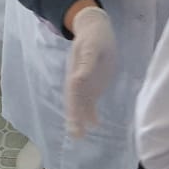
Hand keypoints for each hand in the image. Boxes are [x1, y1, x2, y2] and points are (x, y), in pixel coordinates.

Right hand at [64, 2, 116, 138]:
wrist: (96, 32)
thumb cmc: (95, 37)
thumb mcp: (92, 46)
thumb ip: (86, 62)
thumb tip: (78, 78)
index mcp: (76, 71)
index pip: (73, 91)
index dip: (73, 105)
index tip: (74, 118)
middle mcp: (78, 81)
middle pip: (74, 102)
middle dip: (74, 118)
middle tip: (75, 134)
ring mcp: (84, 86)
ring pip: (80, 106)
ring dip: (79, 120)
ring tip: (79, 136)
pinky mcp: (92, 88)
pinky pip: (90, 103)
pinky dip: (91, 115)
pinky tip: (94, 125)